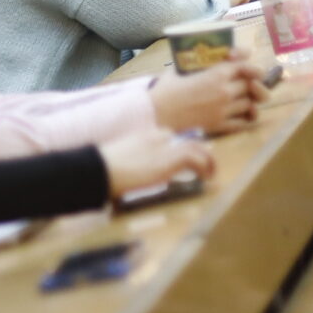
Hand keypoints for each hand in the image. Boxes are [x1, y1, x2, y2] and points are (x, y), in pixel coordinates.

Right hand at [99, 129, 217, 196]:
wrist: (101, 168)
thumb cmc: (103, 168)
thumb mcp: (119, 159)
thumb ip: (131, 161)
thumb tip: (130, 175)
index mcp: (145, 134)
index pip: (170, 137)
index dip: (181, 148)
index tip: (186, 159)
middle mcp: (158, 136)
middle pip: (187, 140)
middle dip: (200, 152)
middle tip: (206, 164)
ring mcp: (165, 146)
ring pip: (196, 147)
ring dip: (208, 160)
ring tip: (211, 173)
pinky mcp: (170, 159)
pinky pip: (196, 159)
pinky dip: (205, 167)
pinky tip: (206, 177)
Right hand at [151, 57, 265, 134]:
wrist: (157, 114)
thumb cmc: (166, 89)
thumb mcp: (182, 68)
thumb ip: (201, 62)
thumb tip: (213, 57)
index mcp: (216, 74)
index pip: (245, 67)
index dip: (250, 64)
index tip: (249, 65)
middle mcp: (224, 92)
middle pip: (250, 85)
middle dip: (250, 83)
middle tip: (246, 83)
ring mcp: (223, 110)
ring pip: (250, 104)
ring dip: (248, 101)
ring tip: (243, 99)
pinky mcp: (219, 126)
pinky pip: (242, 123)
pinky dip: (245, 118)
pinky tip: (240, 115)